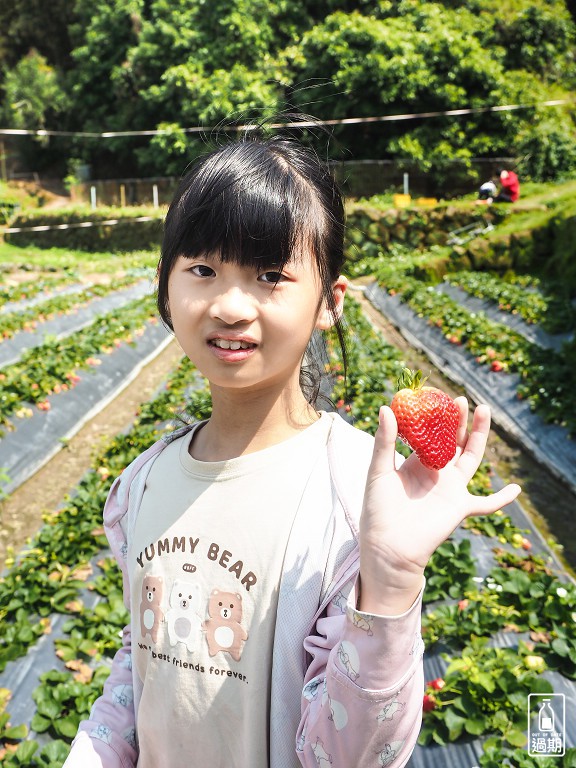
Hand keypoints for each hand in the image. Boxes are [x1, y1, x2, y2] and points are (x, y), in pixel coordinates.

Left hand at [358, 398, 520, 614]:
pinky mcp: (460, 507)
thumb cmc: (378, 510)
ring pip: (470, 458)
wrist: (387, 546)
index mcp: (415, 463)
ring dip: (479, 436)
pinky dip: (502, 499)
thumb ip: (385, 442)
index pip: (429, 435)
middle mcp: (436, 473)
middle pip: (452, 441)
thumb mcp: (378, 471)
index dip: (435, 417)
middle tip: (463, 399)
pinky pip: (486, 504)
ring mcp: (451, 489)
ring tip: (485, 411)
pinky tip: (517, 490)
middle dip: (459, 420)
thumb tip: (385, 408)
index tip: (438, 397)